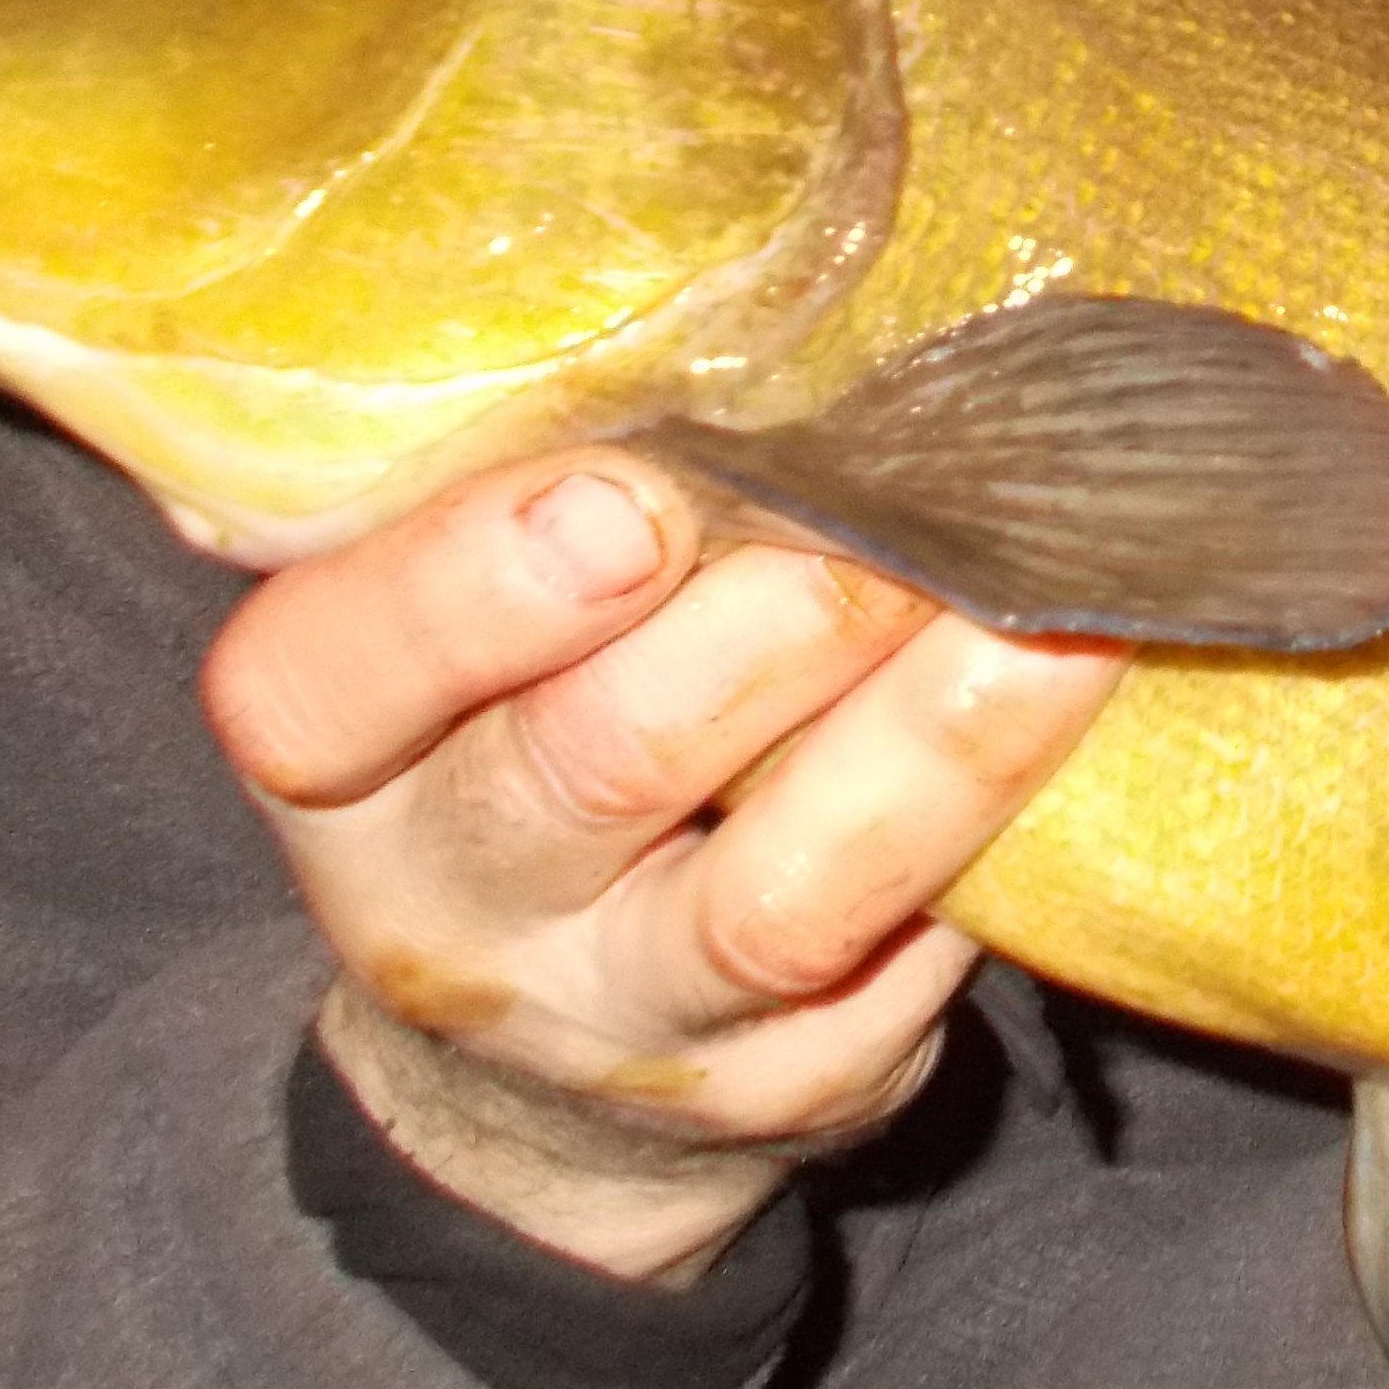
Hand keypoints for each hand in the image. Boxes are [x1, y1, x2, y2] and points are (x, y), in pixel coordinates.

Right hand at [201, 450, 1125, 1282]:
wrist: (543, 1091)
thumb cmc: (517, 759)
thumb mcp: (449, 655)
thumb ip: (520, 504)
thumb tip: (701, 295)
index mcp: (337, 762)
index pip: (317, 684)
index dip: (468, 586)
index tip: (632, 491)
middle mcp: (455, 910)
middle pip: (592, 767)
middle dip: (770, 619)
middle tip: (901, 507)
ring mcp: (627, 1024)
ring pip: (779, 896)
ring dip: (931, 738)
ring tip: (1045, 609)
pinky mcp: (789, 1093)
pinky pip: (902, 972)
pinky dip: (994, 837)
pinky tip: (1071, 719)